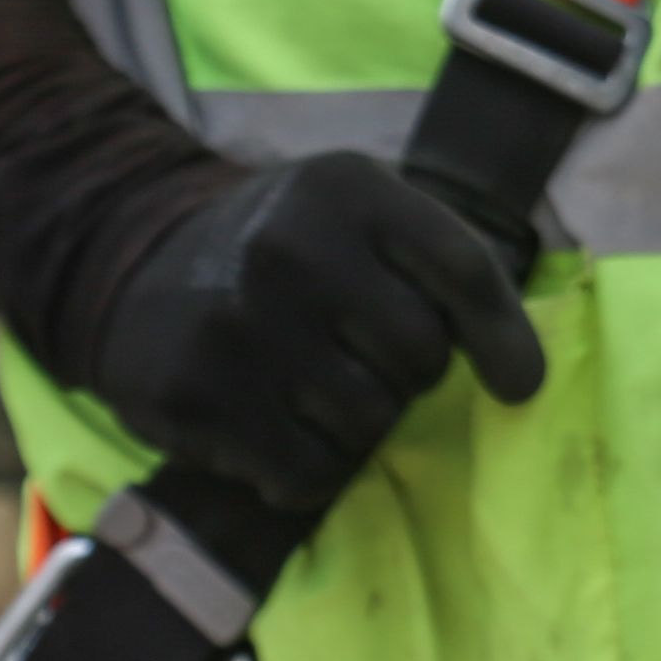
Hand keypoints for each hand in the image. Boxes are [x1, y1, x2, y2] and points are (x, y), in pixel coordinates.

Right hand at [84, 152, 546, 513]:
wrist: (136, 264)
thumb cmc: (287, 250)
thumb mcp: (361, 216)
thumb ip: (443, 268)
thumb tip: (523, 376)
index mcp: (346, 188)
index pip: (462, 269)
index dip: (504, 337)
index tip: (519, 386)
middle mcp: (289, 246)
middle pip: (421, 356)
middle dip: (410, 375)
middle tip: (363, 359)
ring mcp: (236, 322)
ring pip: (369, 422)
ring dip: (358, 424)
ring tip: (316, 389)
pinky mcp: (194, 393)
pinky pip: (307, 472)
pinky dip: (310, 470)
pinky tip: (281, 433)